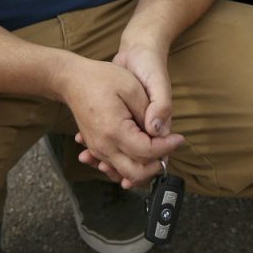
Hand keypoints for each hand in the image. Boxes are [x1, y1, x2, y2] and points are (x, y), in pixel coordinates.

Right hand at [62, 58, 180, 187]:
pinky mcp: (95, 147)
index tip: (179, 139)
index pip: (147, 152)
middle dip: (156, 165)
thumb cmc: (103, 79)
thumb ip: (149, 113)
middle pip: (135, 172)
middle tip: (169, 148)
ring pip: (123, 173)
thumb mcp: (133, 88)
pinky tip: (138, 155)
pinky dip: (127, 166)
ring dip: (142, 168)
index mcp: (115, 131)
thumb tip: (162, 133)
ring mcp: (97, 149)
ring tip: (158, 151)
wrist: (73, 79)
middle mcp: (104, 146)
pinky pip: (112, 166)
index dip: (167, 148)